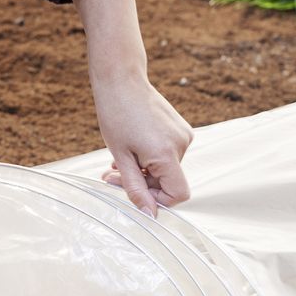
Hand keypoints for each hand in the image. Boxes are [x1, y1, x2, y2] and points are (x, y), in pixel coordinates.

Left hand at [72, 0, 192, 218]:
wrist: (121, 80)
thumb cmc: (116, 116)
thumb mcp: (121, 158)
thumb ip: (135, 188)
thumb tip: (150, 215)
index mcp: (167, 154)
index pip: (178, 194)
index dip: (158, 201)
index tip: (135, 193)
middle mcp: (182, 144)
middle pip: (168, 182)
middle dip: (141, 184)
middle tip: (111, 177)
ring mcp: (184, 135)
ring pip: (166, 169)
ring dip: (142, 171)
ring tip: (118, 161)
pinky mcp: (181, 128)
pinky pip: (167, 154)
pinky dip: (149, 158)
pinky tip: (131, 149)